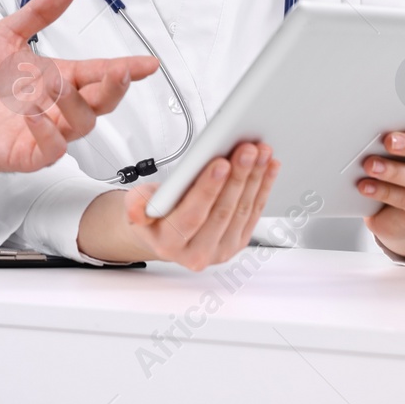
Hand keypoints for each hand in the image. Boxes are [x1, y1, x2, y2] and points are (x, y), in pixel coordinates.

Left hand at [0, 0, 157, 172]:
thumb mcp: (7, 35)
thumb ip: (38, 14)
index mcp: (60, 78)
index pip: (101, 73)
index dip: (128, 69)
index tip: (149, 63)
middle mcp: (59, 106)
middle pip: (102, 102)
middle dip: (114, 88)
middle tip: (116, 73)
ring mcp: (47, 131)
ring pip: (81, 124)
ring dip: (72, 103)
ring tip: (49, 85)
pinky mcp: (29, 154)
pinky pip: (52, 149)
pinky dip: (48, 132)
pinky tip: (34, 114)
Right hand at [80, 142, 277, 269]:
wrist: (164, 233)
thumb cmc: (153, 214)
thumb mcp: (136, 205)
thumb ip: (136, 204)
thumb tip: (136, 210)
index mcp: (169, 244)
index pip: (193, 215)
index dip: (208, 188)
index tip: (221, 162)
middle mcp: (197, 253)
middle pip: (223, 211)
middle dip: (238, 176)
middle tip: (248, 150)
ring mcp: (221, 250)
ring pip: (243, 210)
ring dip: (255, 178)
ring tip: (261, 153)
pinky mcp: (237, 242)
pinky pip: (254, 212)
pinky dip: (263, 187)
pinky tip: (268, 168)